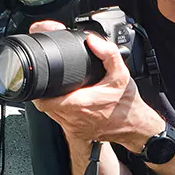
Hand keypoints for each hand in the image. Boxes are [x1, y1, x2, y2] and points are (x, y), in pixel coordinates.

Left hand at [28, 20, 163, 150]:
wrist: (136, 126)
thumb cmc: (127, 104)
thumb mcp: (121, 74)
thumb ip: (107, 53)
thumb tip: (92, 40)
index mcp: (80, 104)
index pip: (43, 101)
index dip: (38, 88)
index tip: (43, 77)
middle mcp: (73, 119)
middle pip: (44, 105)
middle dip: (45, 91)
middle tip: (51, 80)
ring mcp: (73, 128)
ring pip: (50, 114)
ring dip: (52, 100)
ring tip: (60, 89)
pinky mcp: (76, 133)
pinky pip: (60, 120)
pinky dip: (60, 109)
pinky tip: (70, 100)